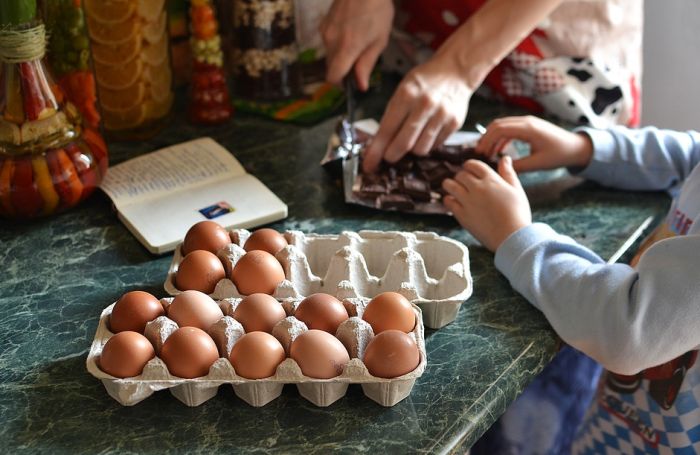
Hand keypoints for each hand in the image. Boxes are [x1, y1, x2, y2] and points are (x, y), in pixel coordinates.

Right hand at [320, 0, 393, 90]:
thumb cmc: (377, 9)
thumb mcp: (379, 40)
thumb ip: (367, 64)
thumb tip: (361, 85)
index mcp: (347, 48)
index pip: (333, 77)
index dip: (340, 83)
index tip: (351, 81)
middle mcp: (331, 41)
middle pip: (331, 67)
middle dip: (343, 68)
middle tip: (361, 58)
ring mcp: (325, 31)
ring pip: (330, 54)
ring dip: (341, 54)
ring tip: (358, 39)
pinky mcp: (323, 23)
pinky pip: (328, 41)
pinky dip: (337, 42)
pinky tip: (351, 30)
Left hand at [362, 56, 472, 172]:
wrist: (455, 70)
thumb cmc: (424, 82)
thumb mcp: (402, 90)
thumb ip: (391, 116)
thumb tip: (377, 146)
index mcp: (406, 95)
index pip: (387, 130)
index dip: (376, 151)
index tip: (368, 165)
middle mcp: (424, 105)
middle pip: (404, 144)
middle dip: (392, 155)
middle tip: (388, 156)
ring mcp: (441, 115)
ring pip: (420, 149)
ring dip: (412, 150)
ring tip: (411, 139)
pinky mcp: (454, 123)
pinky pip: (435, 146)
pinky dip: (427, 144)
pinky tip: (426, 133)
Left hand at [443, 156, 530, 251]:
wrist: (512, 237)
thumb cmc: (518, 214)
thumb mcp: (516, 190)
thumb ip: (508, 173)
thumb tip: (505, 158)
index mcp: (491, 180)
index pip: (473, 164)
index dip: (469, 166)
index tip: (469, 170)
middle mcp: (477, 188)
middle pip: (460, 174)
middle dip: (461, 177)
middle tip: (463, 183)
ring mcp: (468, 201)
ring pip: (449, 185)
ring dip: (450, 185)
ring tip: (454, 190)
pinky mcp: (461, 215)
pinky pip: (448, 202)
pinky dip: (449, 200)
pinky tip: (454, 202)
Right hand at [475, 116, 593, 172]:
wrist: (576, 146)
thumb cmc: (559, 155)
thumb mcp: (538, 164)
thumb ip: (518, 166)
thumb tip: (499, 169)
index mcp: (528, 129)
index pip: (499, 129)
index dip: (487, 141)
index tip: (480, 154)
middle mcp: (526, 121)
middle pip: (497, 124)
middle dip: (486, 138)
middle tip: (479, 153)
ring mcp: (527, 122)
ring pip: (502, 125)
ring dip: (492, 137)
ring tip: (486, 153)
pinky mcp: (529, 125)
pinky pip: (510, 128)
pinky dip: (501, 137)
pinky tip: (498, 150)